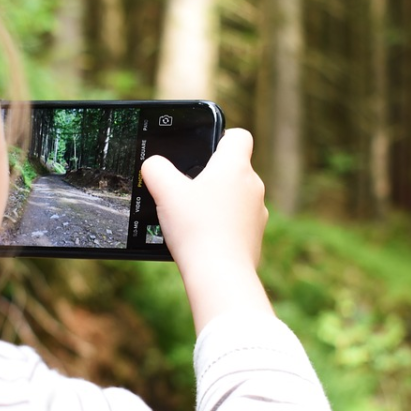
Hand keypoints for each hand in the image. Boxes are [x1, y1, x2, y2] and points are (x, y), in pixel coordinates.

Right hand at [141, 129, 273, 332]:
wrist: (219, 275)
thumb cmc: (195, 228)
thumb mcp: (164, 191)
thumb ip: (155, 169)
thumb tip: (153, 165)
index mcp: (235, 166)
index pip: (238, 136)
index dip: (221, 137)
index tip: (203, 150)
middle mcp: (253, 186)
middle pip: (234, 169)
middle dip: (211, 176)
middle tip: (186, 189)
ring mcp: (257, 214)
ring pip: (236, 198)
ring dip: (217, 203)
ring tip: (191, 218)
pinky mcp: (255, 238)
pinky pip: (237, 224)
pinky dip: (222, 227)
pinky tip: (201, 238)